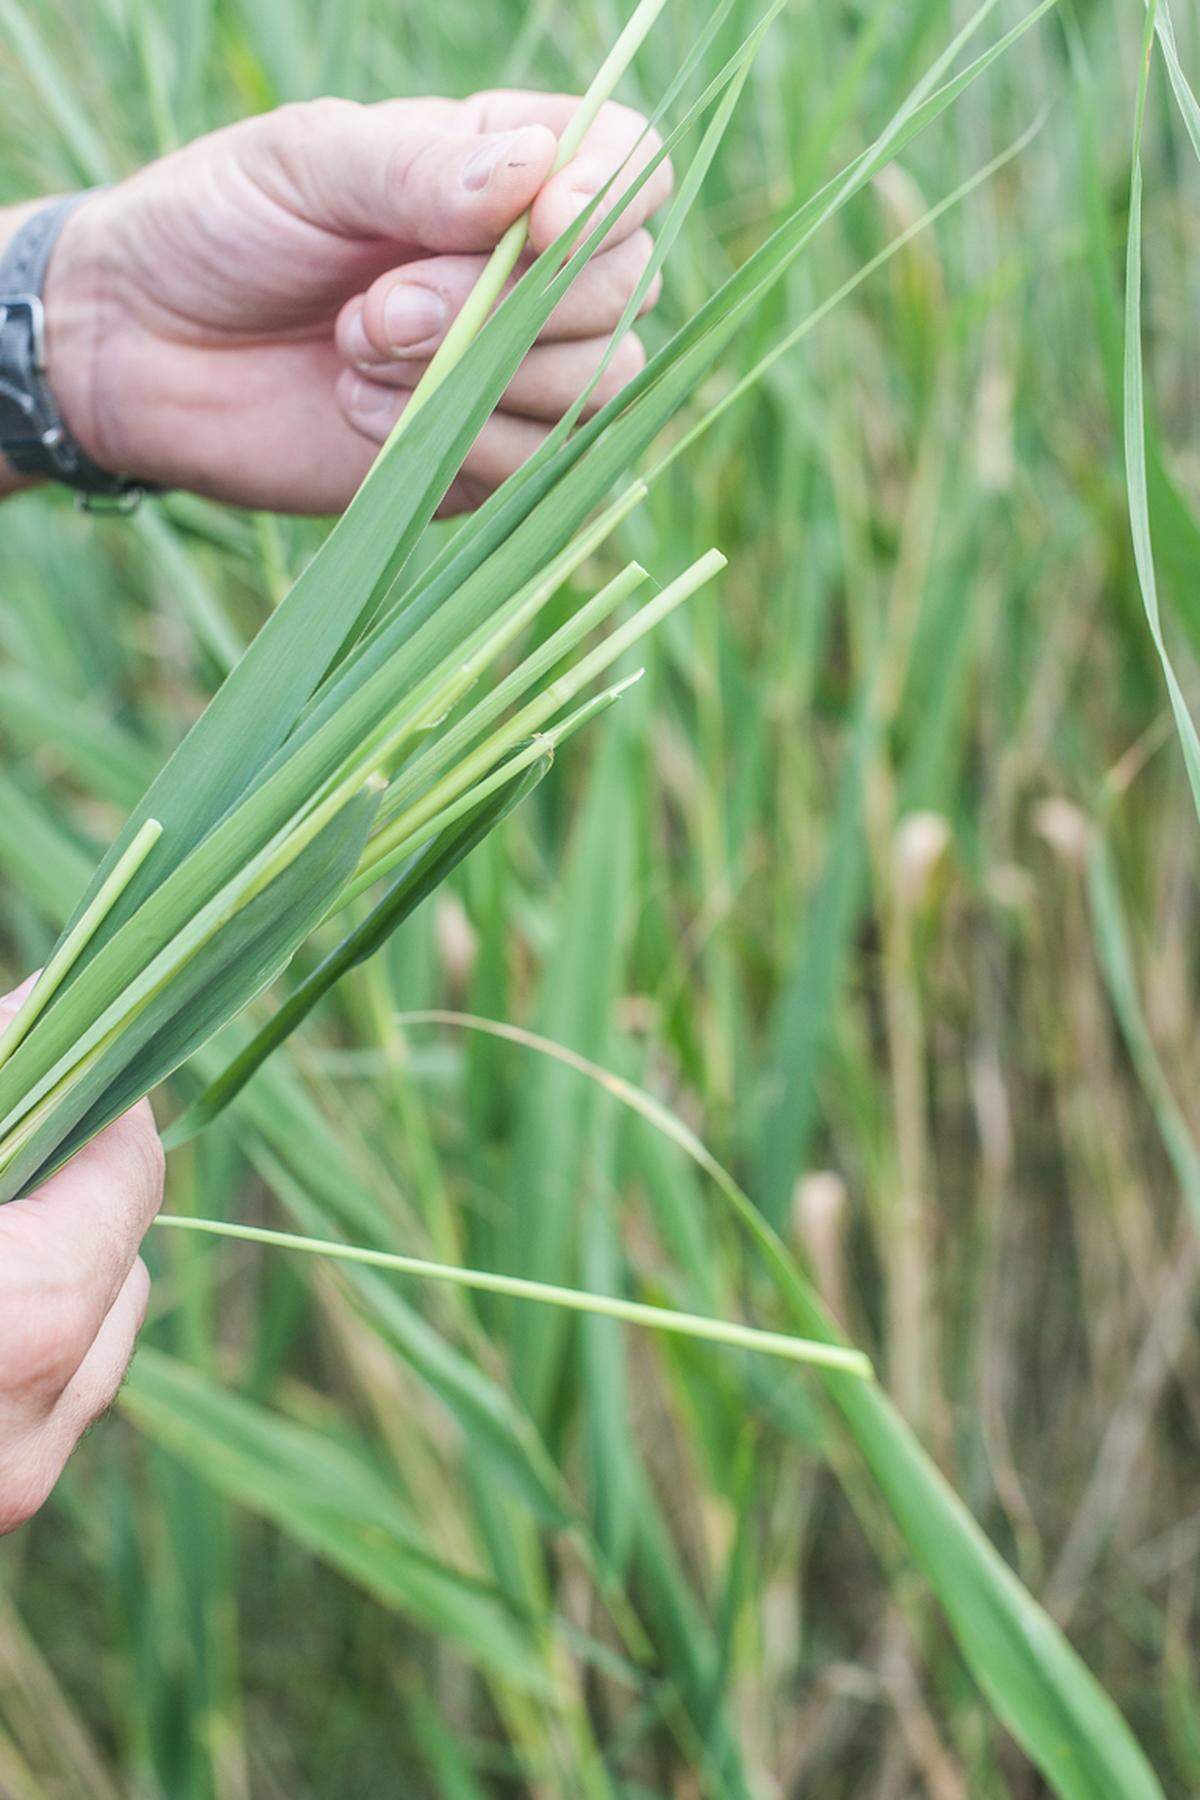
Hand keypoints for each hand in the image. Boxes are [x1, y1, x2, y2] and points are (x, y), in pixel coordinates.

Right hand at [0, 980, 163, 1534]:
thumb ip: (1, 1068)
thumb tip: (50, 998)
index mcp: (30, 1320)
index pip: (132, 1171)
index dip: (97, 1100)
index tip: (58, 1054)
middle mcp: (34, 1428)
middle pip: (123, 1255)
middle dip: (70, 1186)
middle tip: (19, 1145)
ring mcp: (9, 1488)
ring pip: (93, 1336)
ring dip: (49, 1264)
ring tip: (5, 1221)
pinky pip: (44, 1402)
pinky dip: (21, 1339)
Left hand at [36, 92, 670, 514]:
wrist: (140, 348)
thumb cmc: (219, 225)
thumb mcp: (307, 162)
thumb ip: (419, 166)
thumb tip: (538, 176)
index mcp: (505, 169)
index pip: (632, 170)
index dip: (612, 200)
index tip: (543, 221)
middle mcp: (530, 272)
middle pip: (621, 289)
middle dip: (504, 305)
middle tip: (374, 306)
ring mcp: (515, 373)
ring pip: (596, 385)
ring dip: (476, 376)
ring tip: (353, 352)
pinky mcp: (484, 461)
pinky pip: (537, 466)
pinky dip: (458, 443)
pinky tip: (360, 413)